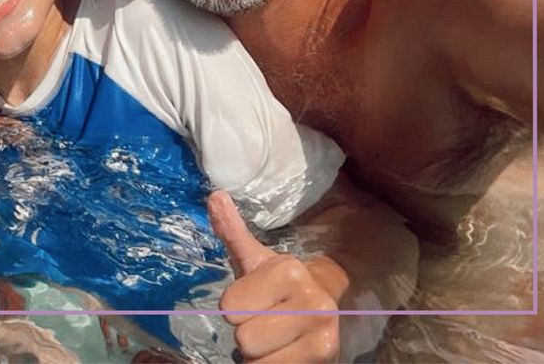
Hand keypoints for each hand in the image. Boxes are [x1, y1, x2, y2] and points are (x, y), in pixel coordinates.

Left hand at [208, 191, 339, 362]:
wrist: (329, 305)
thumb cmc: (282, 284)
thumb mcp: (256, 259)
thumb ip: (233, 232)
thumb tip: (214, 196)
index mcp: (289, 272)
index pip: (230, 308)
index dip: (236, 306)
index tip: (254, 299)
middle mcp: (313, 303)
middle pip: (244, 338)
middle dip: (247, 331)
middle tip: (265, 320)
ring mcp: (323, 335)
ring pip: (258, 360)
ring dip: (260, 353)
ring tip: (275, 336)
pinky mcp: (327, 359)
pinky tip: (284, 350)